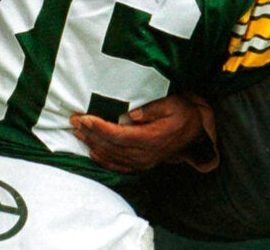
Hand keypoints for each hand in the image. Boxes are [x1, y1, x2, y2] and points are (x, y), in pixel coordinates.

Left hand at [70, 94, 204, 172]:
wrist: (195, 132)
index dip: (99, 127)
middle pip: (111, 146)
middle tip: (74, 121)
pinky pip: (118, 165)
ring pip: (112, 156)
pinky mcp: (141, 165)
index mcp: (151, 138)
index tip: (84, 118)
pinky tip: (92, 151)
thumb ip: (151, 110)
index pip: (119, 135)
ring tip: (78, 133)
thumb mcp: (172, 105)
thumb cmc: (183, 113)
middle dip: (90, 133)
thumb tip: (131, 115)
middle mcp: (144, 154)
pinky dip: (103, 159)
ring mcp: (142, 162)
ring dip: (92, 144)